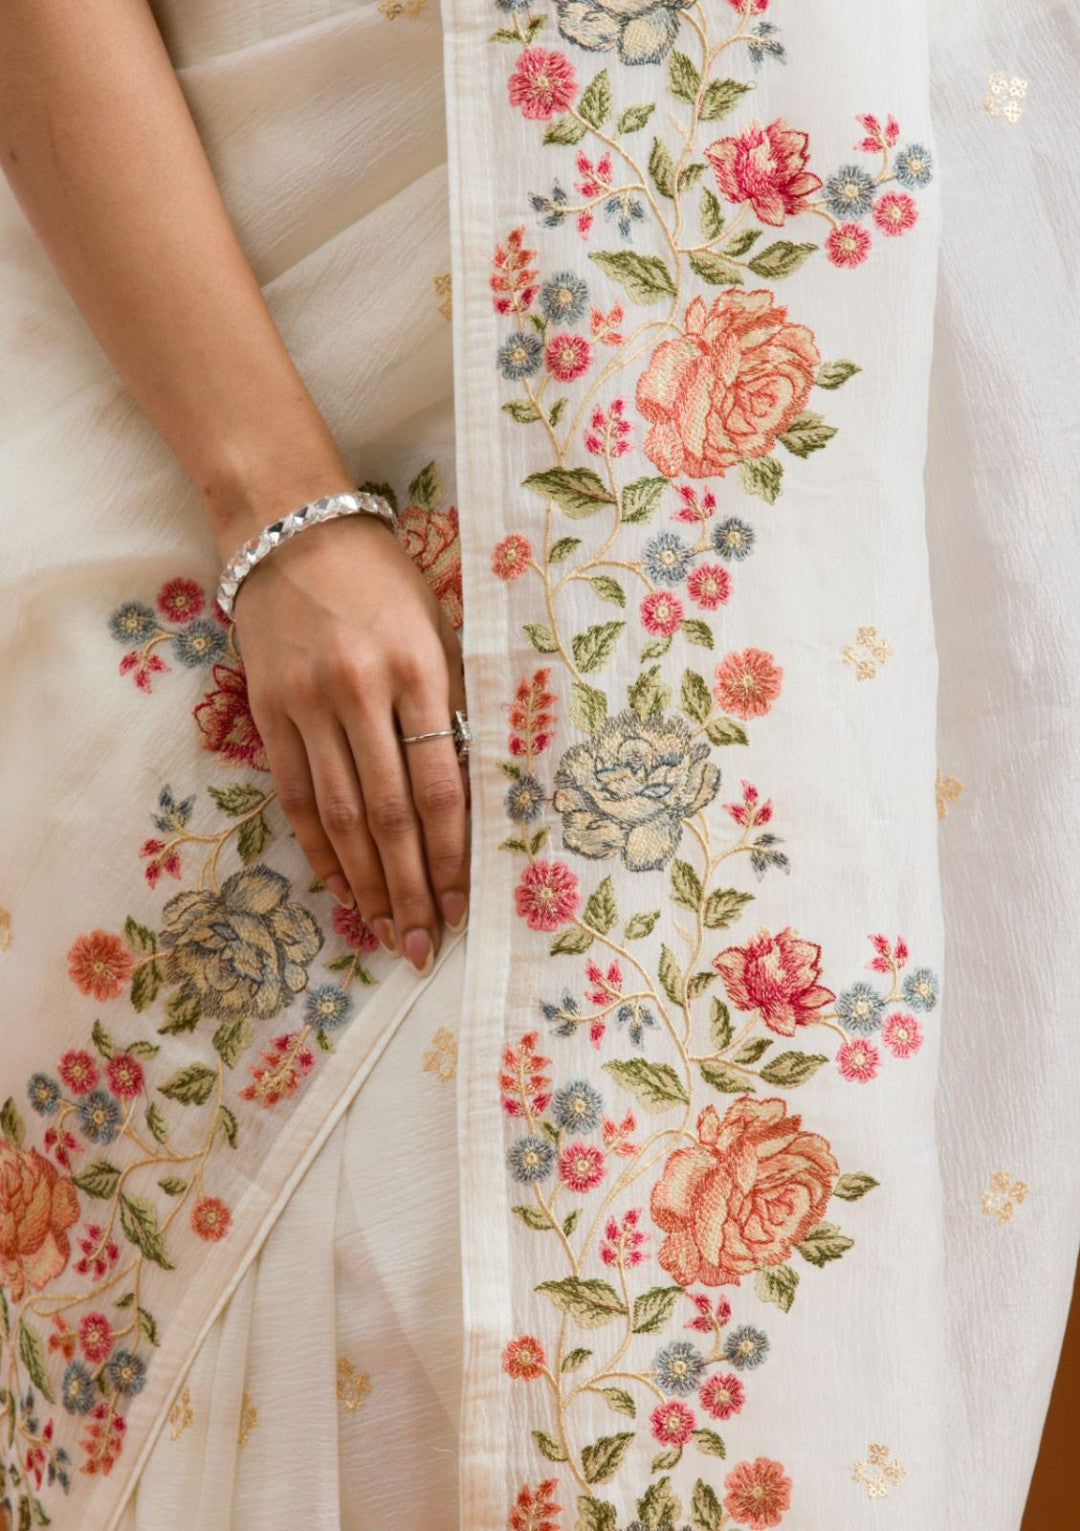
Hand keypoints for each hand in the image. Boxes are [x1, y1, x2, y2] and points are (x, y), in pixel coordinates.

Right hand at [230, 511, 468, 973]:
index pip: (438, 786)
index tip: (460, 904)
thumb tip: (469, 792)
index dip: (449, 855)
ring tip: (385, 929)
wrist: (291, 526)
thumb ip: (453, 704)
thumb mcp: (437, 628)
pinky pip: (293, 794)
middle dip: (409, 886)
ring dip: (365, 880)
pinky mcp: (267, 709)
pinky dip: (317, 846)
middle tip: (423, 941)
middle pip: (389, 814)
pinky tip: (339, 885)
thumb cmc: (383, 579)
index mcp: (418, 669)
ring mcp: (307, 704)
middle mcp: (361, 692)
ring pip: (338, 815)